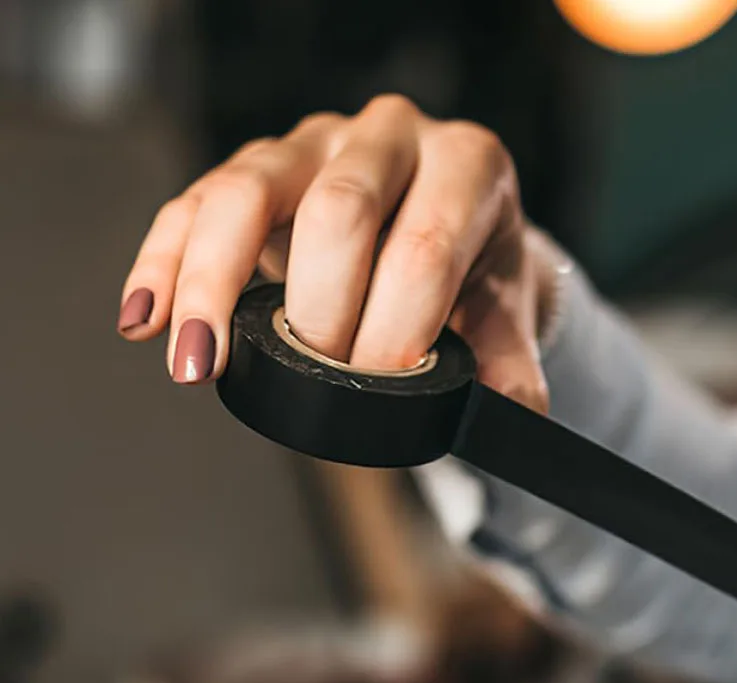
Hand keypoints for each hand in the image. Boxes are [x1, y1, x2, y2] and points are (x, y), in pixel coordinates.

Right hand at [116, 96, 561, 411]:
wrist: (451, 229)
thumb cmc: (475, 271)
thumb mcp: (506, 311)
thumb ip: (511, 362)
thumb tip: (516, 414)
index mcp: (465, 167)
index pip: (425, 244)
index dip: (397, 323)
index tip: (379, 385)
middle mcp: (388, 139)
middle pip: (338, 209)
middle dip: (319, 308)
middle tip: (315, 378)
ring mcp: (313, 144)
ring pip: (248, 191)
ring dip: (213, 284)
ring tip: (199, 361)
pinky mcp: (257, 167)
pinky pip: (197, 203)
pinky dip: (165, 264)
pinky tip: (146, 319)